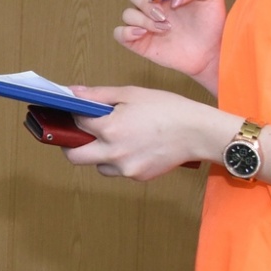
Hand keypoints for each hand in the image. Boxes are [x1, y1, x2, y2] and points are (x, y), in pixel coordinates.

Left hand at [60, 84, 238, 180]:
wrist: (198, 132)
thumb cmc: (168, 109)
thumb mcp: (131, 93)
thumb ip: (98, 95)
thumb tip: (74, 93)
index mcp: (109, 129)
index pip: (77, 123)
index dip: (74, 115)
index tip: (76, 112)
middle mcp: (113, 152)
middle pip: (74, 156)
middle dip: (72, 144)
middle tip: (80, 134)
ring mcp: (125, 168)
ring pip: (98, 166)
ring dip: (99, 154)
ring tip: (116, 138)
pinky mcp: (138, 176)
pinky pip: (119, 170)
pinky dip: (121, 160)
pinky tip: (136, 145)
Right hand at [113, 0, 225, 82]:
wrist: (212, 52)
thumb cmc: (212, 24)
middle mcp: (153, 5)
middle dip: (146, 3)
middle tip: (164, 15)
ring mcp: (145, 24)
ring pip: (127, 13)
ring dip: (144, 20)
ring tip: (165, 29)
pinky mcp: (140, 42)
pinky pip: (119, 33)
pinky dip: (126, 32)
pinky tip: (144, 34)